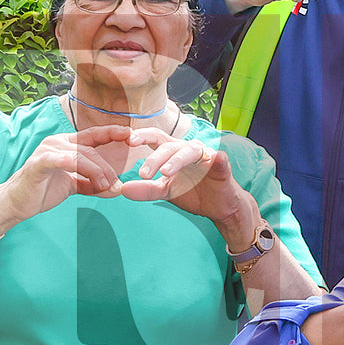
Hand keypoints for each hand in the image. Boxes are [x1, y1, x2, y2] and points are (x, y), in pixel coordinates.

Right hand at [0, 125, 128, 233]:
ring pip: (80, 155)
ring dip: (97, 171)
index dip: (112, 132)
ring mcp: (47, 150)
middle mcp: (57, 142)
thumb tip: (117, 189)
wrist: (16, 203)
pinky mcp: (39, 163)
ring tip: (105, 187)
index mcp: (66, 144)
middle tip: (115, 185)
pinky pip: (62, 161)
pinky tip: (90, 179)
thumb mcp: (74, 186)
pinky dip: (79, 168)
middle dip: (106, 167)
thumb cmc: (42, 191)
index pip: (93, 135)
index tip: (130, 134)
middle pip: (89, 149)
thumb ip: (94, 185)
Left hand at [117, 126, 255, 239]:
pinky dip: (215, 158)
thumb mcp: (166, 192)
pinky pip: (217, 158)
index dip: (142, 136)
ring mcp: (204, 154)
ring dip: (176, 160)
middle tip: (143, 174)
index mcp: (172, 152)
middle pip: (168, 146)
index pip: (155, 138)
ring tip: (165, 173)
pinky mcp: (221, 163)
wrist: (218, 208)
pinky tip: (213, 158)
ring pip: (188, 151)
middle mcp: (187, 149)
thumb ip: (146, 189)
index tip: (128, 141)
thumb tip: (123, 190)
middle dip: (154, 159)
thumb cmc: (192, 193)